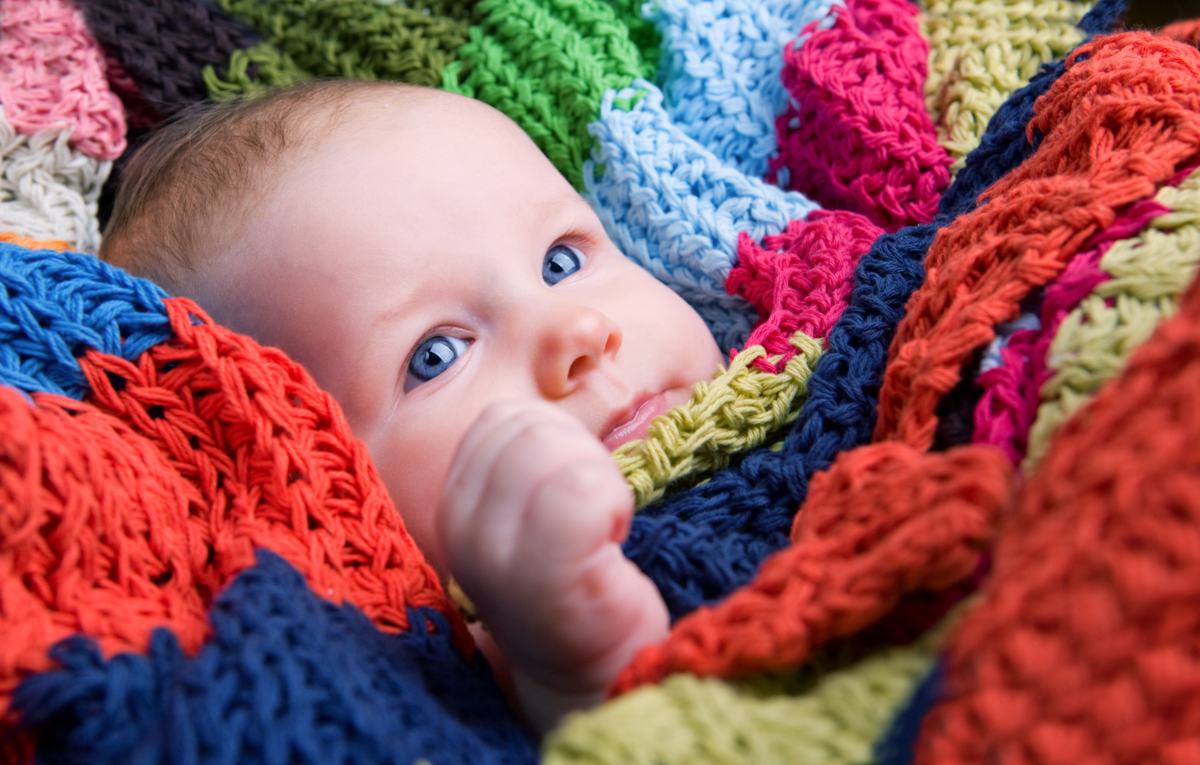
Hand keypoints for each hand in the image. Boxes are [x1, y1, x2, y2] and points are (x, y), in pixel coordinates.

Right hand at [438, 400, 668, 731]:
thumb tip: (588, 346)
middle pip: (526, 427)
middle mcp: (460, 526)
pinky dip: (613, 503)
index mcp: (459, 498)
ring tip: (604, 530)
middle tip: (597, 512)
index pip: (504, 418)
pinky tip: (613, 541)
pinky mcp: (543, 583)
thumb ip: (544, 440)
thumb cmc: (584, 571)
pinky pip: (583, 490)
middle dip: (580, 452)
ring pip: (551, 450)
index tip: (578, 490)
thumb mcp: (545, 495)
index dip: (557, 438)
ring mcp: (495, 558)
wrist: (600, 672)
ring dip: (600, 479)